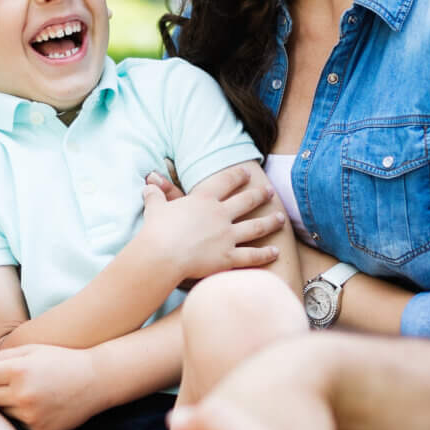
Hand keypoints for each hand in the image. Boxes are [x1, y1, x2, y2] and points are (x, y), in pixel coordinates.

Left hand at [0, 342, 102, 429]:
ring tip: (22, 392)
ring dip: (4, 403)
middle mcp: (23, 395)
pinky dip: (20, 415)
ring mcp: (31, 416)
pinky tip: (35, 404)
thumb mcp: (32, 351)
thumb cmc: (61, 360)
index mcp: (19, 371)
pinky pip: (17, 424)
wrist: (96, 380)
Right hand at [136, 166, 283, 282]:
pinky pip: (252, 255)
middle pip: (246, 201)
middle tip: (269, 191)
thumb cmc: (157, 230)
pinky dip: (265, 254)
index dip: (237, 176)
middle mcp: (221, 215)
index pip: (225, 182)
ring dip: (270, 222)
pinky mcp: (229, 257)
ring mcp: (228, 236)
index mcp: (204, 200)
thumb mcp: (155, 208)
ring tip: (280, 218)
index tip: (247, 172)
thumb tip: (148, 185)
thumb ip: (155, 196)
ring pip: (256, 227)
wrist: (162, 254)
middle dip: (259, 195)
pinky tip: (276, 252)